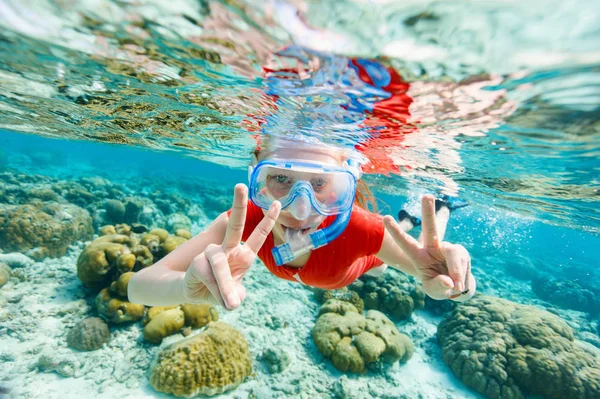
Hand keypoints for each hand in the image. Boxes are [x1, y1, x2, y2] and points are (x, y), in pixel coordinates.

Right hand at [182, 184, 279, 308]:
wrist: (194, 294)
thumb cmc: (219, 290)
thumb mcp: (233, 295)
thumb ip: (236, 295)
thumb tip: (232, 300)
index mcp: (243, 255)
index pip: (258, 235)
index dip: (268, 220)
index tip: (276, 203)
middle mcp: (228, 249)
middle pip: (235, 225)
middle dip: (238, 205)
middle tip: (240, 185)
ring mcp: (212, 254)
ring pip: (220, 265)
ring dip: (224, 285)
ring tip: (230, 304)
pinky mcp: (199, 262)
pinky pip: (209, 275)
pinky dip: (214, 290)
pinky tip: (211, 293)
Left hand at [383, 195, 475, 301]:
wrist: (457, 288)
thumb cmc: (440, 286)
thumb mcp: (435, 291)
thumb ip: (438, 286)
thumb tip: (448, 279)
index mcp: (418, 256)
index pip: (406, 243)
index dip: (396, 231)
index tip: (385, 217)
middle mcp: (432, 248)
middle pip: (431, 227)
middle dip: (429, 211)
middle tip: (427, 195)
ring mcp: (448, 248)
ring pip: (454, 253)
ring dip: (456, 271)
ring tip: (456, 287)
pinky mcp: (461, 252)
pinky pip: (463, 263)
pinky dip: (463, 277)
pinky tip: (460, 285)